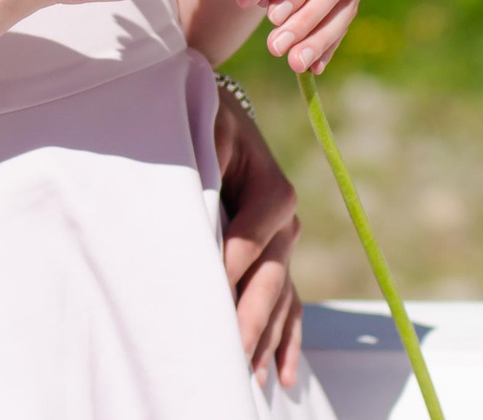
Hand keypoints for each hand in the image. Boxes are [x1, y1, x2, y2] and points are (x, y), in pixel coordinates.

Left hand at [216, 86, 304, 387]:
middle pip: (271, 277)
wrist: (218, 107)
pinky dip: (284, 340)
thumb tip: (195, 208)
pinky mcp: (274, 259)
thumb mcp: (204, 125)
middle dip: (251, 317)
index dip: (232, 263)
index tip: (211, 292)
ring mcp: (283, 244)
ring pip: (280, 299)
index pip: (252, 235)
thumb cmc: (203, 114)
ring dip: (265, 337)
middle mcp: (285, 222)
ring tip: (249, 376)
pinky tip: (281, 375)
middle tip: (231, 354)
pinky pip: (288, 304)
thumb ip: (205, 157)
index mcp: (272, 188)